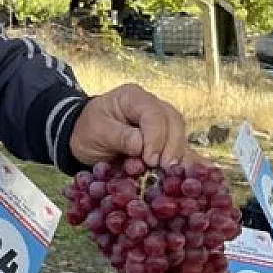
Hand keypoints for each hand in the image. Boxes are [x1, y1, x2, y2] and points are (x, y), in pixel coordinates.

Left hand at [70, 84, 187, 168]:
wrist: (82, 137)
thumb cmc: (88, 130)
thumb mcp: (97, 132)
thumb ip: (120, 137)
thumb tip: (141, 147)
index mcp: (133, 97)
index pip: (154, 114)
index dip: (156, 138)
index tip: (150, 160)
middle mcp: (152, 106)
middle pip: (174, 122)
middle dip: (172, 147)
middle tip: (164, 169)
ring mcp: (160, 122)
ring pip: (180, 134)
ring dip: (178, 155)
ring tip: (172, 175)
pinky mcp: (164, 139)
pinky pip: (180, 147)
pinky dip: (185, 161)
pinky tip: (190, 174)